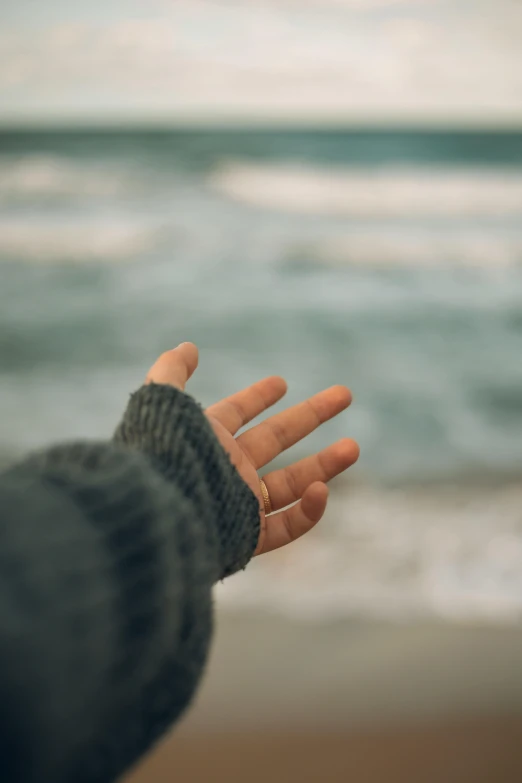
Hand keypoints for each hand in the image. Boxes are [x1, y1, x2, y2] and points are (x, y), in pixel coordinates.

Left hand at [146, 343, 358, 555]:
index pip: (237, 413)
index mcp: (206, 439)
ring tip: (354, 447)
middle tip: (344, 394)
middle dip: (311, 416)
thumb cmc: (161, 457)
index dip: (257, 396)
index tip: (281, 382)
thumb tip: (188, 346)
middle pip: (276, 439)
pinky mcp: (247, 536)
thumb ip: (171, 372)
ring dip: (324, 465)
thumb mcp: (161, 404)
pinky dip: (308, 511)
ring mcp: (238, 503)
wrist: (156, 513)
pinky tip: (321, 490)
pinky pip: (286, 527)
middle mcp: (226, 469)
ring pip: (291, 483)